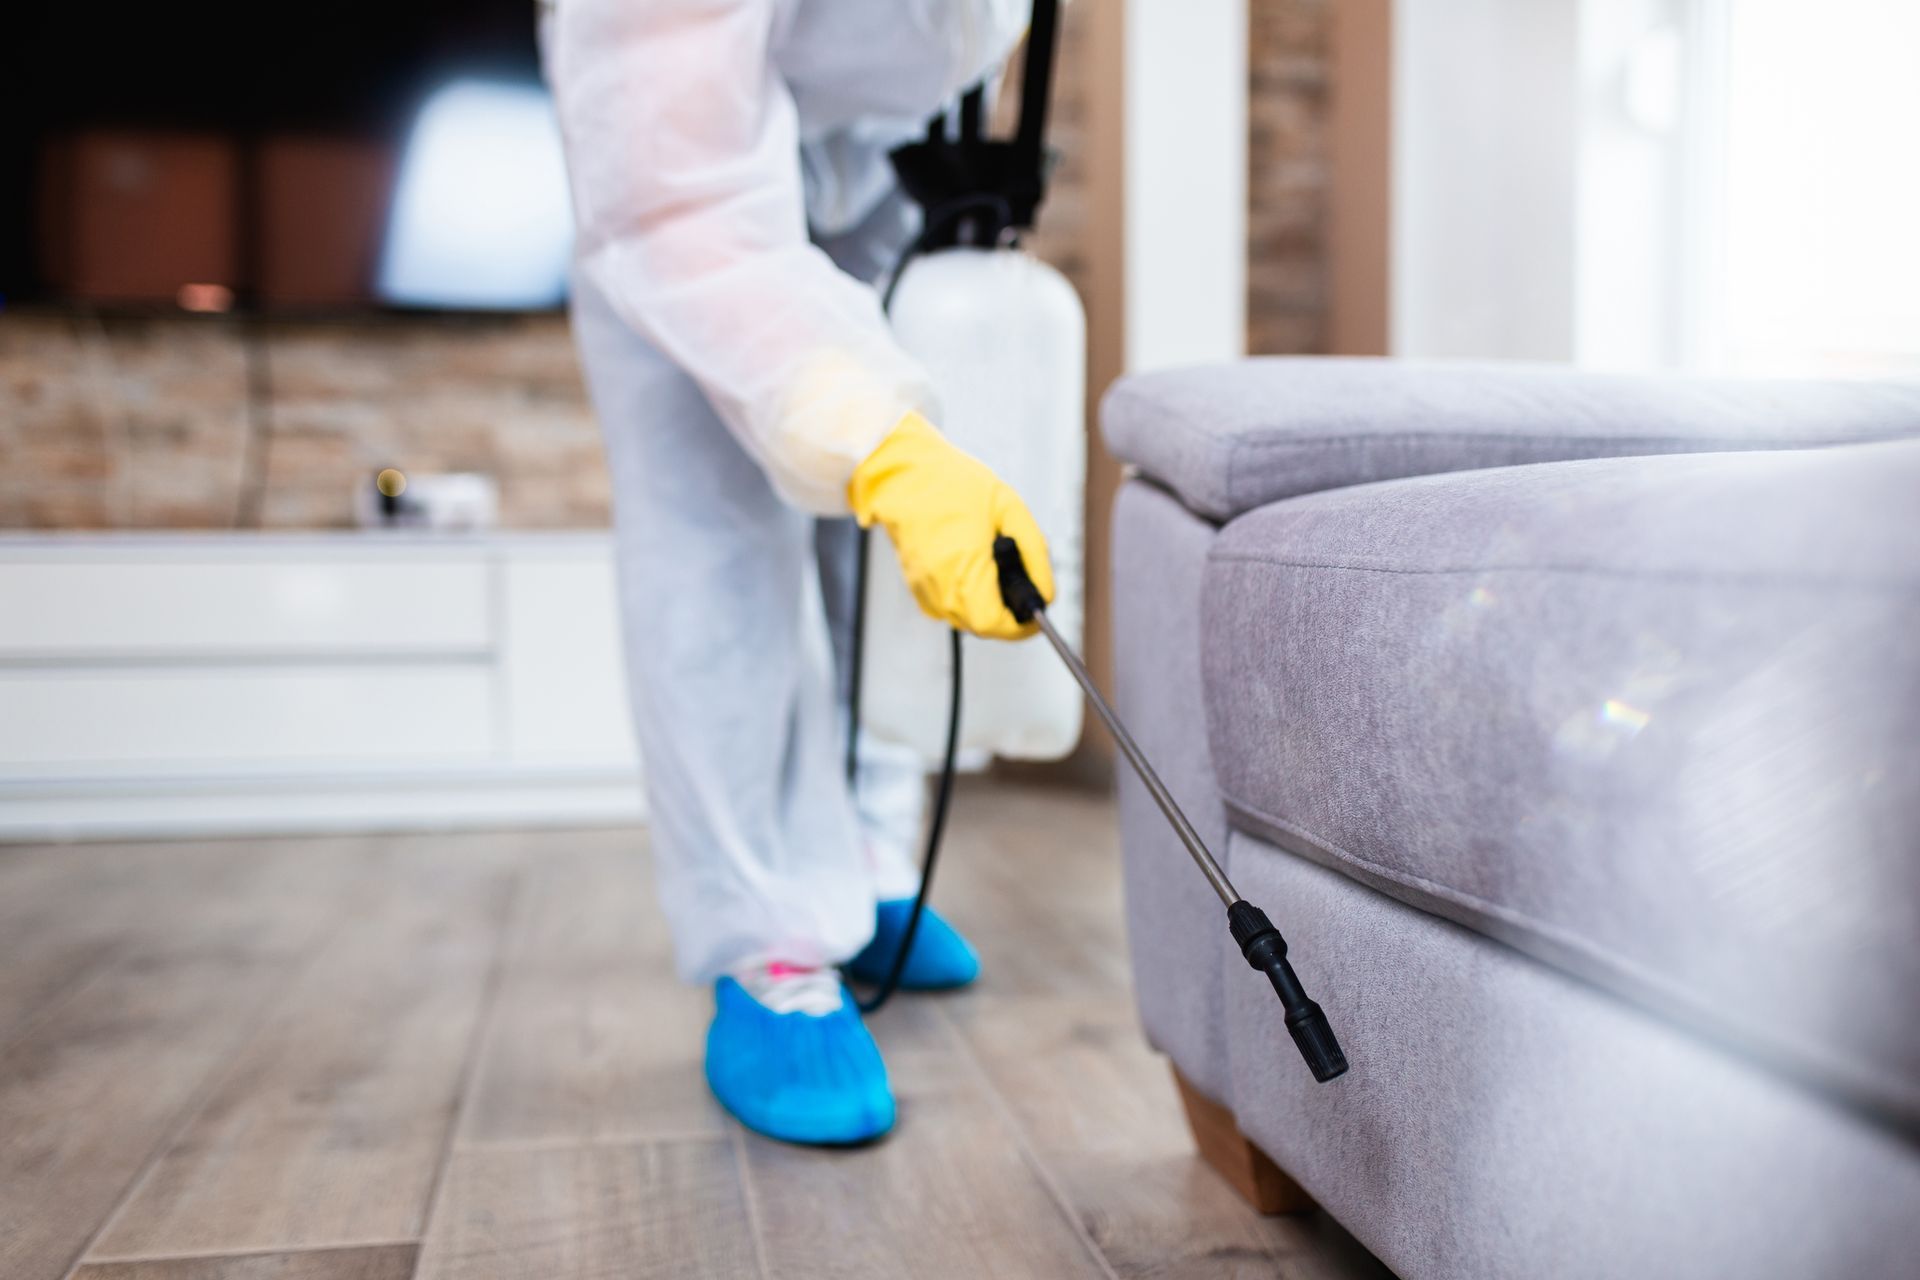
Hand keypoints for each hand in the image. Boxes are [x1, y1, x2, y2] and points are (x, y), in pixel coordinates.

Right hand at [847, 413, 1054, 639]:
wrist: (905, 474)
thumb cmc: (954, 485)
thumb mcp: (1011, 511)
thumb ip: (1034, 555)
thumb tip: (1045, 593)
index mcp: (964, 574)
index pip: (998, 625)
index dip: (1022, 623)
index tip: (1036, 609)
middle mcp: (940, 591)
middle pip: (985, 624)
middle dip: (1007, 606)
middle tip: (1017, 572)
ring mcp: (925, 591)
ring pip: (969, 615)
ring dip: (988, 597)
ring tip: (989, 555)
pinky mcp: (916, 585)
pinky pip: (951, 603)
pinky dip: (967, 590)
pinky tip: (969, 557)